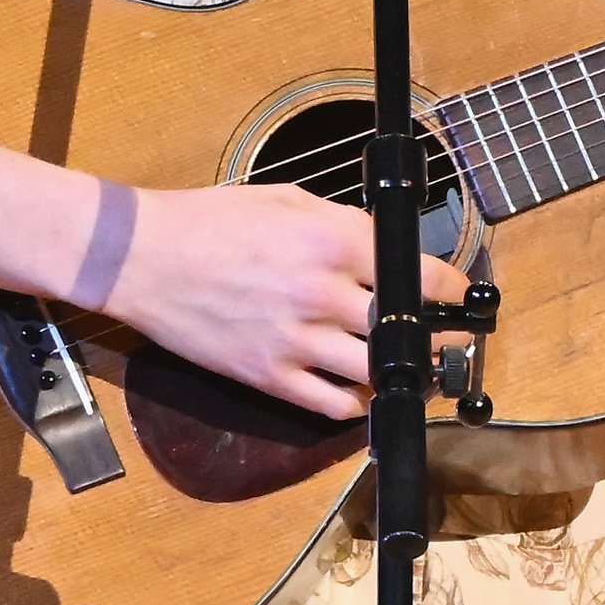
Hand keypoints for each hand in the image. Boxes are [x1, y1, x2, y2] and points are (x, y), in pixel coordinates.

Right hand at [88, 179, 473, 421]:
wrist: (142, 256)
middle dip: (440, 338)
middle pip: (406, 329)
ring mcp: (294, 340)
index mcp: (333, 241)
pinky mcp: (267, 374)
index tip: (462, 296)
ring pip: (376, 372)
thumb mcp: (288, 200)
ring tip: (420, 371)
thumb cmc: (212, 219)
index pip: (419, 273)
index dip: (452, 289)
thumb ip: (344, 225)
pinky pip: (330, 404)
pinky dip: (357, 402)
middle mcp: (322, 292)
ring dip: (405, 374)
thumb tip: (386, 249)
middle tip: (455, 341)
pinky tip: (365, 391)